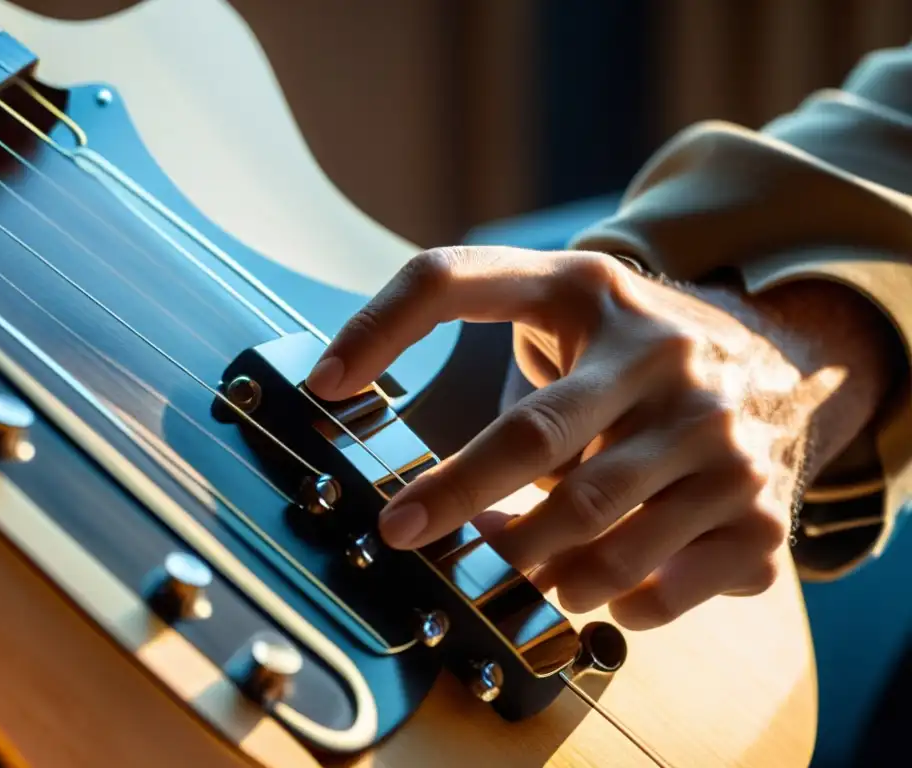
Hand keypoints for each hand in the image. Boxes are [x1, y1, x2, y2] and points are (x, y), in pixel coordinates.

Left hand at [305, 246, 869, 628]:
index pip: (457, 280)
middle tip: (399, 532)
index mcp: (590, 290)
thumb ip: (492, 330)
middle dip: (454, 495)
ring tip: (509, 570)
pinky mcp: (760, 510)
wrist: (791, 362)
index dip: (381, 326)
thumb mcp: (576, 309)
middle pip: (532, 440)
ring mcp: (718, 436)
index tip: (324, 384)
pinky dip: (612, 604)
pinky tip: (598, 590)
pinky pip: (659, 589)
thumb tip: (382, 421)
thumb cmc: (639, 349)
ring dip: (534, 570)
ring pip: (594, 538)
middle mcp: (660, 355)